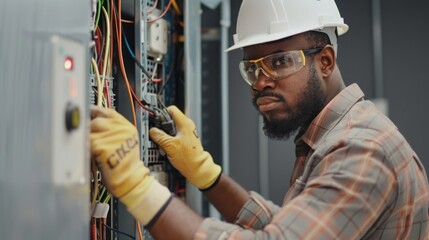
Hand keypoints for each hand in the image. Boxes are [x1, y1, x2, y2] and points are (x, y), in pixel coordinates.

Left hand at [90, 106, 170, 225]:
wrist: (130, 179)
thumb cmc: (125, 164)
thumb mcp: (125, 141)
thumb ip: (113, 129)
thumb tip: (94, 121)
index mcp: (127, 126)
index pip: (108, 111)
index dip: (96, 112)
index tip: (89, 114)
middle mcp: (121, 129)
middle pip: (97, 120)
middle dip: (91, 129)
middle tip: (91, 139)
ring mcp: (112, 137)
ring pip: (90, 131)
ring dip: (88, 140)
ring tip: (94, 149)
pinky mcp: (102, 146)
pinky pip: (87, 142)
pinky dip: (87, 149)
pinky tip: (93, 155)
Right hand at [149, 106, 220, 189]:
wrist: (198, 168)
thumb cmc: (188, 157)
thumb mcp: (169, 145)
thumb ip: (159, 136)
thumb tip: (152, 131)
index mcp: (184, 123)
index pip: (171, 109)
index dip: (162, 113)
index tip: (155, 120)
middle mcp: (187, 126)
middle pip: (170, 120)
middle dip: (162, 127)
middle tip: (157, 134)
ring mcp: (187, 133)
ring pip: (172, 129)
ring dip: (165, 135)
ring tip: (163, 144)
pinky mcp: (186, 140)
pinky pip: (175, 136)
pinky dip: (170, 141)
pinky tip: (167, 149)